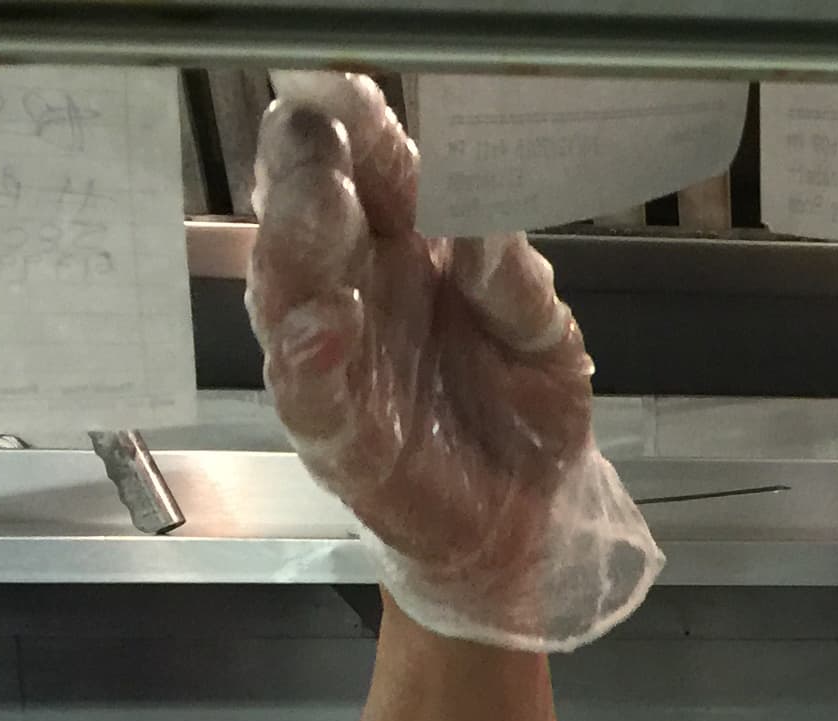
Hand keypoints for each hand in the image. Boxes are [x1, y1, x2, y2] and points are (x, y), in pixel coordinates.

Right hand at [244, 72, 660, 650]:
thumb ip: (515, 282)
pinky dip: (310, 358)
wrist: (531, 518)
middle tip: (312, 130)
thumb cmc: (523, 408)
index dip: (355, 127)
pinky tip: (326, 323)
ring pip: (289, 292)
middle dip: (309, 169)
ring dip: (297, 244)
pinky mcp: (338, 435)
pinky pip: (309, 392)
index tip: (338, 84)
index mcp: (411, 248)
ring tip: (318, 203)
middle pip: (314, 215)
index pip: (375, 171)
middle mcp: (360, 290)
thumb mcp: (548, 337)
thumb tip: (482, 224)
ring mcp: (339, 361)